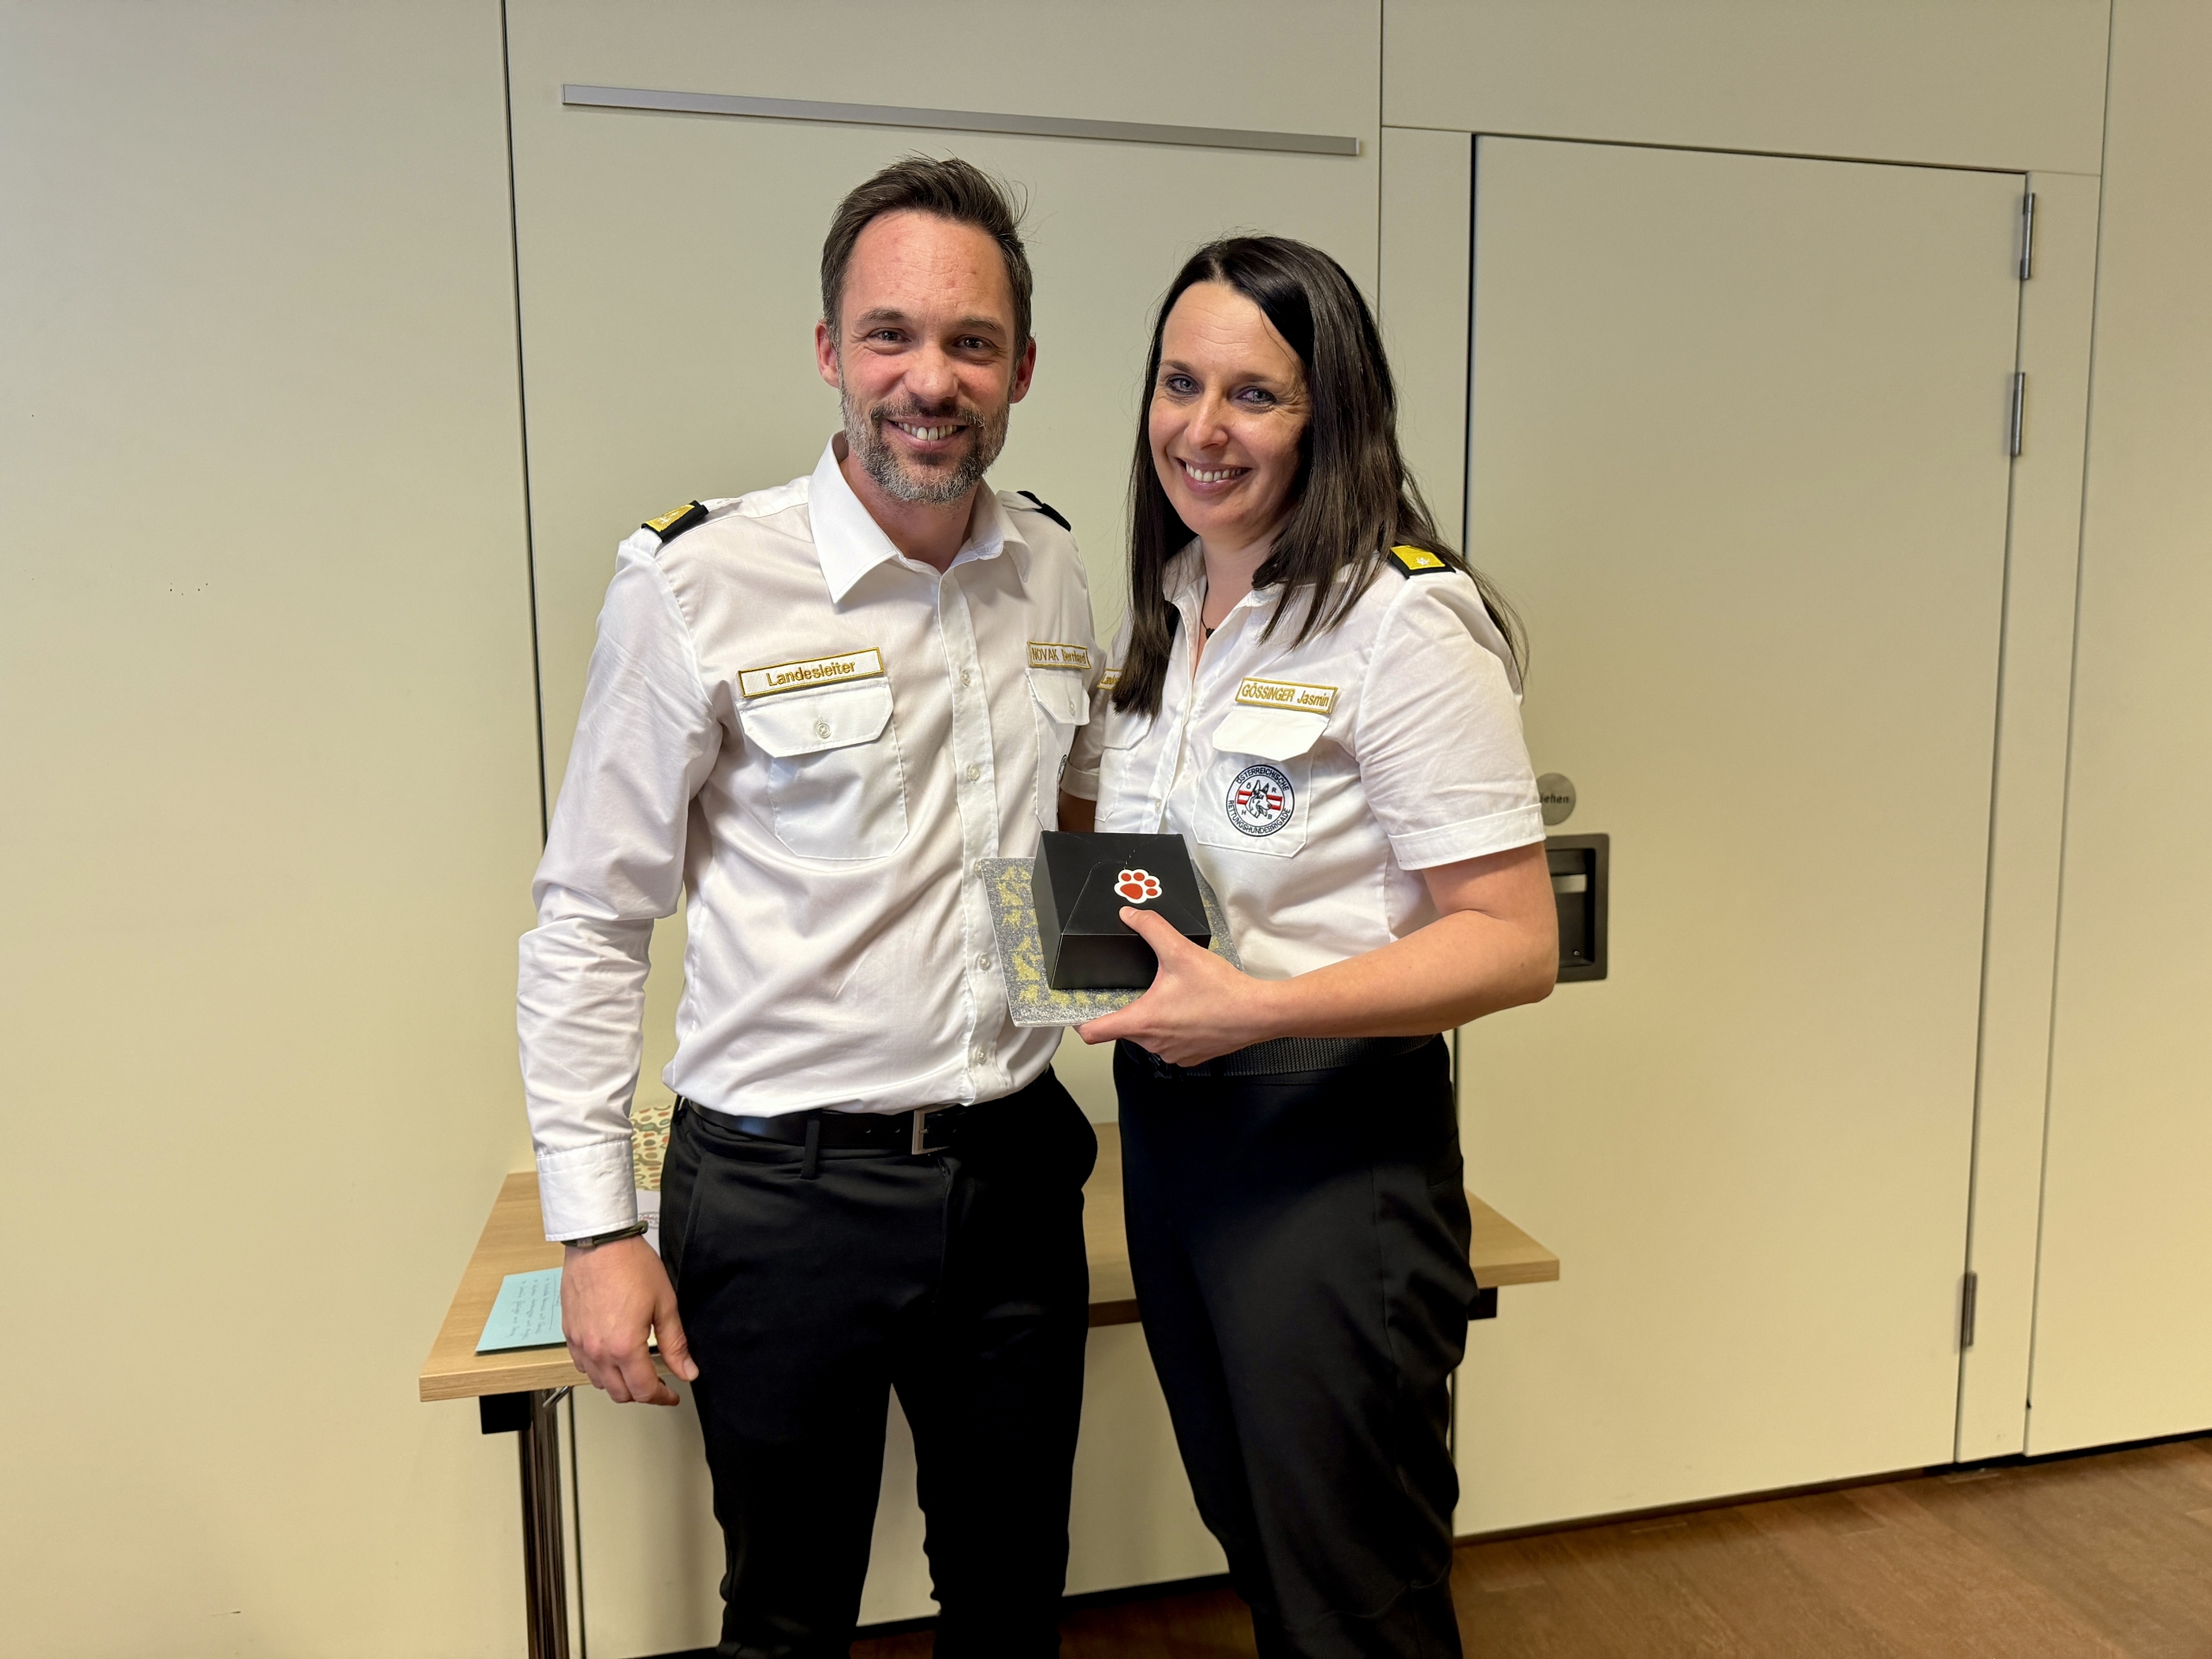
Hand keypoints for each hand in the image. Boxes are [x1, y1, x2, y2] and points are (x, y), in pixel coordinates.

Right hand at [560, 1235, 698, 1405]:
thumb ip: (675, 1343)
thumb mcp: (664, 1304)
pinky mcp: (569, 1334)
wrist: (598, 1242)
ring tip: (635, 1370)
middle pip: (620, 1393)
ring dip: (619, 1384)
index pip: (643, 1391)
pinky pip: (582, 1366)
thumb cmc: (630, 1265)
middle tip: (657, 1383)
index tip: (672, 1395)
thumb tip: (687, 1371)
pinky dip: (598, 1370)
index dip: (662, 1397)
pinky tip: (611, 1357)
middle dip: (642, 1394)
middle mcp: (598, 1351)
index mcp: (625, 1347)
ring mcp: (580, 1344)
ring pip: (599, 1383)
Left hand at [1076, 907, 1279, 1065]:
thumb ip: (1152, 928)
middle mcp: (1153, 1043)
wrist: (1259, 1013)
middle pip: (1122, 1029)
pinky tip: (1187, 1010)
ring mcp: (1171, 1053)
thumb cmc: (1222, 990)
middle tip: (1139, 986)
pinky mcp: (1189, 1057)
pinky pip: (1168, 1044)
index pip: (1093, 1033)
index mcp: (1143, 1021)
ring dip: (1151, 1018)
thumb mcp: (1182, 951)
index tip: (1080, 1009)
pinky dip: (1172, 1029)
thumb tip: (1130, 915)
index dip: (1081, 1021)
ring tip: (1170, 996)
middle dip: (1127, 1008)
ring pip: (1146, 1036)